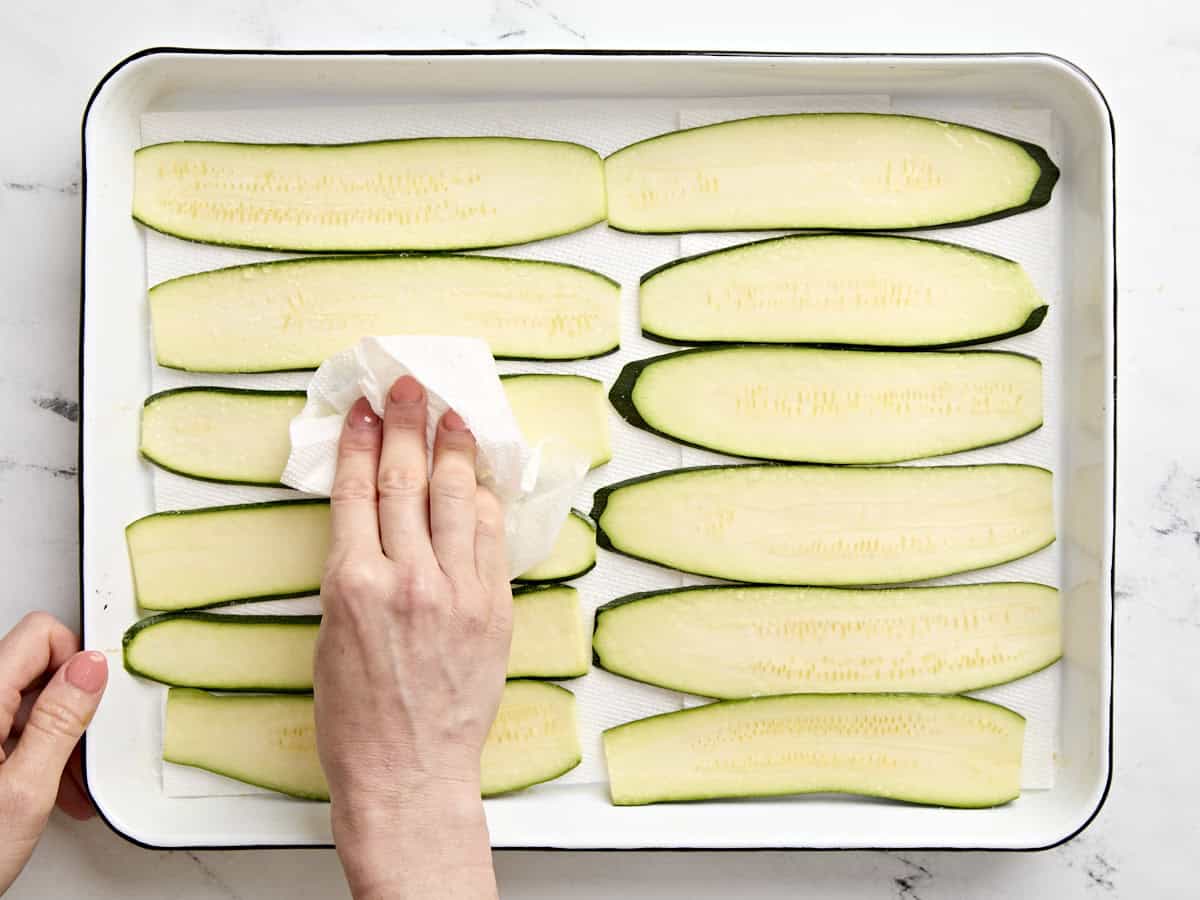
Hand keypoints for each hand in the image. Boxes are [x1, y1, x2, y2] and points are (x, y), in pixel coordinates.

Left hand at [0, 612, 107, 893]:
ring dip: (55, 736)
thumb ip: (61, 722)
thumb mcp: (24, 790)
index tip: (94, 699)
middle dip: (71, 706)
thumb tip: (90, 669)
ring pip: (23, 702)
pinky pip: (8, 731)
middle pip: (33, 668)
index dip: (76, 660)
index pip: (39, 635)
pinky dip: (34, 753)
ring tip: (64, 782)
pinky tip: (44, 789)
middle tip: (80, 751)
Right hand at [314, 375, 510, 899]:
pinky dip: (483, 499)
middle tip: (412, 386)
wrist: (410, 773)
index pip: (359, 490)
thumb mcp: (330, 636)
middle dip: (410, 424)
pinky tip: (479, 474)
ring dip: (455, 449)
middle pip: (409, 480)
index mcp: (352, 585)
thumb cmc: (357, 719)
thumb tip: (375, 522)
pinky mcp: (494, 609)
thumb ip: (354, 572)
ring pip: (456, 499)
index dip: (363, 440)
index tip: (366, 406)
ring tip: (453, 413)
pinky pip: (489, 538)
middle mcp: (408, 579)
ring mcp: (458, 593)